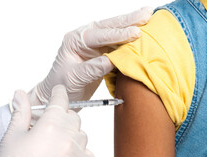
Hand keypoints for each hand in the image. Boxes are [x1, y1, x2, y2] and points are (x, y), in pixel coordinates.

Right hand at [0, 85, 93, 156]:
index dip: (59, 94)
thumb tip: (20, 95)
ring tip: (54, 144)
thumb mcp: (13, 135)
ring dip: (71, 133)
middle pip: (72, 116)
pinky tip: (65, 156)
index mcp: (51, 125)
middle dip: (62, 116)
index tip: (58, 92)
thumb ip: (21, 111)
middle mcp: (69, 137)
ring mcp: (78, 154)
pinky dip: (79, 150)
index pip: (61, 100)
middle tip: (48, 124)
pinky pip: (88, 152)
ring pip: (81, 133)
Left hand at [30, 7, 152, 104]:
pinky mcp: (102, 53)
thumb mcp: (74, 78)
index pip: (99, 35)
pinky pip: (118, 44)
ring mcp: (94, 45)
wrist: (59, 94)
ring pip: (115, 32)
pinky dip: (130, 40)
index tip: (135, 33)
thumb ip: (92, 69)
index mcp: (75, 40)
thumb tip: (111, 61)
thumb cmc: (60, 85)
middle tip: (146, 14)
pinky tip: (141, 33)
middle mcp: (85, 38)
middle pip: (109, 26)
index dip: (118, 34)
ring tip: (148, 17)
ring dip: (131, 25)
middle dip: (129, 20)